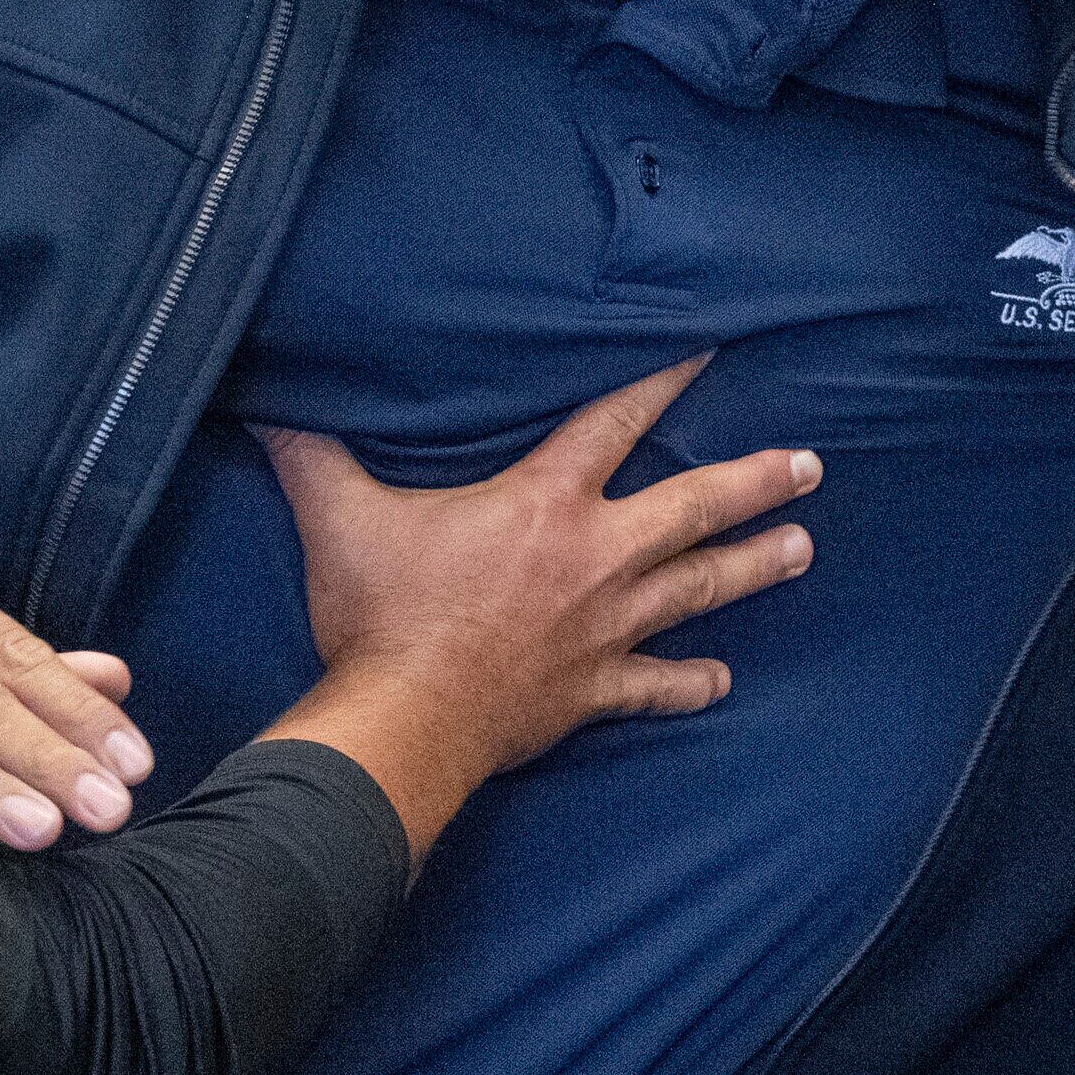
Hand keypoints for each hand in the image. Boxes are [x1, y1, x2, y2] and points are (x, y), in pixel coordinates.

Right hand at [254, 355, 817, 853]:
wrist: (404, 722)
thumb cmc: (381, 616)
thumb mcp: (340, 517)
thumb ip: (312, 452)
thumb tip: (267, 397)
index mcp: (544, 503)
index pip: (615, 422)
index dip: (663, 381)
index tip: (712, 351)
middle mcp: (594, 558)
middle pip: (694, 509)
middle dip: (755, 483)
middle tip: (808, 465)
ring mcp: (604, 630)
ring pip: (697, 590)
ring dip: (753, 568)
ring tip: (802, 548)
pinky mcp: (594, 690)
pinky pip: (655, 686)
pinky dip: (689, 683)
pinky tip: (721, 681)